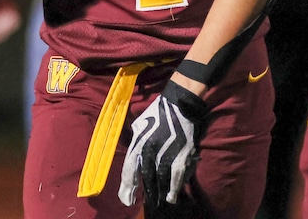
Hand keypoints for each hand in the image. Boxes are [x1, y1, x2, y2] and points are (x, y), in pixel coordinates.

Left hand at [119, 79, 208, 207]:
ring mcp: (166, 153)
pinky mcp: (181, 155)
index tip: (126, 198)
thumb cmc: (158, 112)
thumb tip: (134, 157)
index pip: (130, 168)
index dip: (128, 185)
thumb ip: (136, 141)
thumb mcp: (140, 124)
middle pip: (145, 176)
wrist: (179, 104)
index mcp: (139, 141)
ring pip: (160, 179)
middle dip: (143, 192)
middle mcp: (150, 149)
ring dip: (158, 192)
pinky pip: (176, 176)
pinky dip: (174, 188)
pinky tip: (171, 196)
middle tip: (140, 203)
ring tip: (156, 201)